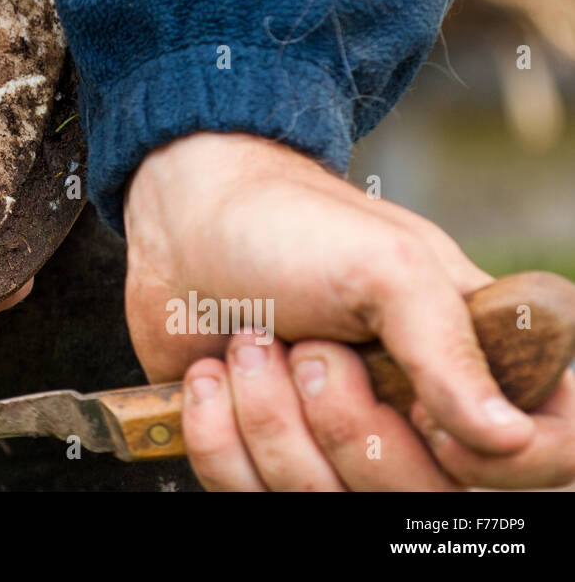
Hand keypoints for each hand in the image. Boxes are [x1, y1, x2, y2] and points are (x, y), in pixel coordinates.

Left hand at [124, 131, 574, 489]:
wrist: (185, 225)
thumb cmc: (293, 228)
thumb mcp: (385, 265)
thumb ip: (449, 347)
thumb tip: (507, 435)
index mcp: (473, 361)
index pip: (545, 457)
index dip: (492, 460)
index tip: (425, 412)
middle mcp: (415, 418)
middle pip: (413, 494)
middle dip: (343, 420)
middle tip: (310, 346)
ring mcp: (336, 446)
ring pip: (319, 498)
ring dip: (268, 413)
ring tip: (252, 344)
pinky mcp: (261, 458)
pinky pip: (245, 494)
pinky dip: (217, 429)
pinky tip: (212, 373)